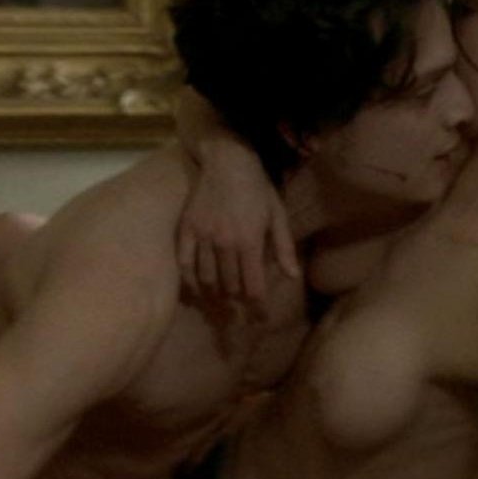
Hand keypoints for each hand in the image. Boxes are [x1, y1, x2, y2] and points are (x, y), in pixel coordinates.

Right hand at [177, 142, 299, 304]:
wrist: (227, 161)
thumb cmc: (258, 188)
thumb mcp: (277, 215)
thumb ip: (284, 247)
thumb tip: (293, 277)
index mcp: (250, 241)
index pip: (253, 285)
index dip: (258, 305)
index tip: (261, 317)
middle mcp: (225, 242)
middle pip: (230, 285)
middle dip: (237, 298)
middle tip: (241, 305)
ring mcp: (203, 236)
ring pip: (207, 278)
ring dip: (216, 291)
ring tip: (222, 296)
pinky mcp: (186, 230)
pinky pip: (185, 264)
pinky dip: (190, 280)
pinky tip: (197, 287)